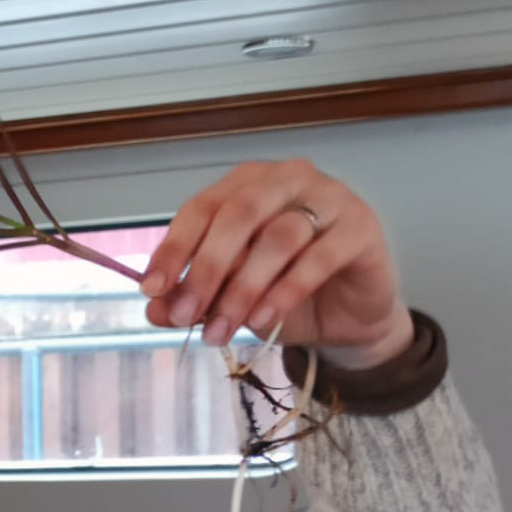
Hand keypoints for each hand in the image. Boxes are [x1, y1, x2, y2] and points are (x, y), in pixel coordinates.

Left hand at [141, 160, 414, 369]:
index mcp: (248, 185)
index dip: (173, 248)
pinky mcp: (360, 228)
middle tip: (185, 316)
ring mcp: (330, 199)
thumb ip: (192, 299)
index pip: (202, 208)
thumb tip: (154, 309)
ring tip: (221, 331)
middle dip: (205, 270)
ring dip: (242, 289)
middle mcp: (288, 180)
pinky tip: (263, 320)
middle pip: (237, 216)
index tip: (151, 289)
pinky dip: (285, 292)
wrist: (347, 316)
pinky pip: (318, 258)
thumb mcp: (229, 300)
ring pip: (277, 238)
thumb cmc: (283, 295)